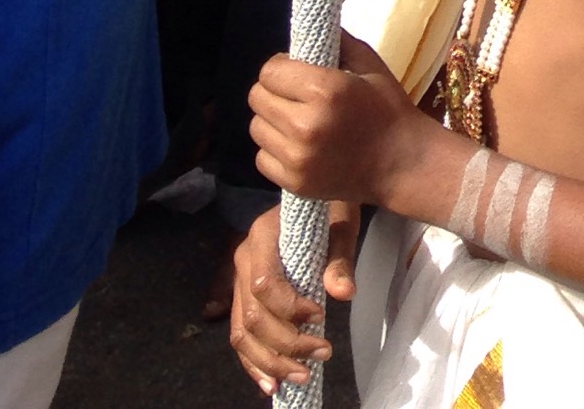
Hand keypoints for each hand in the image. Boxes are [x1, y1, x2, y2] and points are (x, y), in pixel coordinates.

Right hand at [229, 200, 360, 396]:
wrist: (318, 200)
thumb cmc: (331, 208)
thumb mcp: (342, 223)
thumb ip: (340, 258)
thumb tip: (346, 294)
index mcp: (263, 235)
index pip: (264, 284)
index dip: (290, 308)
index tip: (321, 316)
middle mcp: (243, 258)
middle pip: (254, 316)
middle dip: (286, 344)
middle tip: (323, 354)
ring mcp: (238, 280)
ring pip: (242, 333)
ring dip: (271, 362)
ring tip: (302, 377)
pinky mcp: (242, 297)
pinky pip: (240, 335)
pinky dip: (254, 363)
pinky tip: (272, 384)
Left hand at [250, 32, 425, 208]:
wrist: (401, 163)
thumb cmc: (388, 109)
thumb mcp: (371, 66)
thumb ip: (339, 43)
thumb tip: (313, 28)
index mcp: (325, 90)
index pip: (270, 71)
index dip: (280, 67)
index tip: (295, 70)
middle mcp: (305, 124)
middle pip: (258, 99)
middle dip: (273, 91)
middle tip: (295, 95)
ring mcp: (297, 158)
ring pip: (257, 128)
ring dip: (272, 120)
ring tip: (296, 119)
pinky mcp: (293, 183)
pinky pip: (262, 158)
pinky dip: (275, 149)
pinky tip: (297, 145)